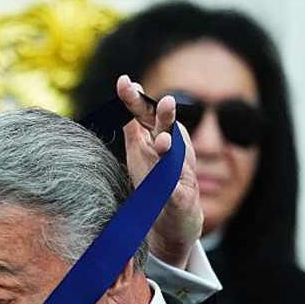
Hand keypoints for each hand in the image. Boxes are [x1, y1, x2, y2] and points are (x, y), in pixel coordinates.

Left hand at [116, 74, 202, 268]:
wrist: (174, 221)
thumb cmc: (155, 179)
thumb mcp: (141, 150)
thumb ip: (134, 123)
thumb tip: (126, 94)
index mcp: (157, 138)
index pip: (146, 114)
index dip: (136, 99)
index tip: (124, 82)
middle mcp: (171, 152)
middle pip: (167, 130)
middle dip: (166, 116)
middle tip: (165, 100)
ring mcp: (178, 175)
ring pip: (175, 159)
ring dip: (170, 149)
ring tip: (163, 142)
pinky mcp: (180, 200)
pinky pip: (175, 193)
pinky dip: (171, 189)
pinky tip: (168, 188)